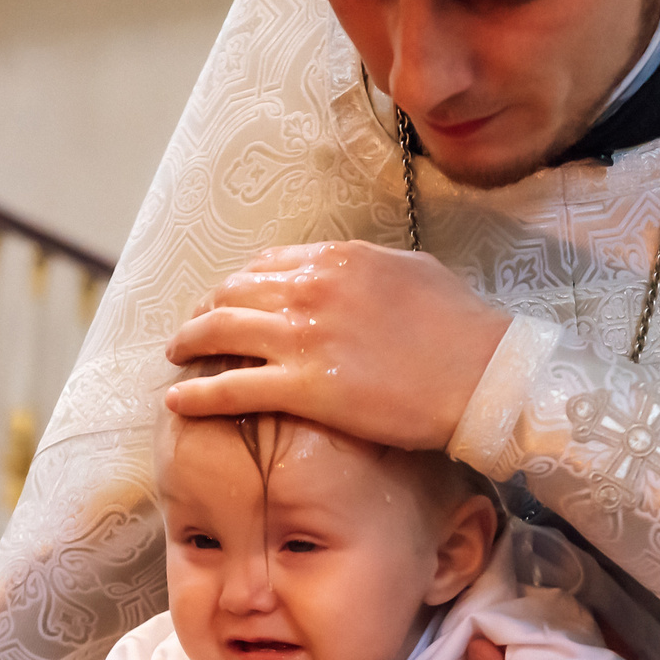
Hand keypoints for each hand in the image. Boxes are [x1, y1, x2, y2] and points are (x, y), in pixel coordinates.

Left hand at [163, 241, 511, 450]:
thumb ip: (367, 267)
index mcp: (338, 258)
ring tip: (176, 356)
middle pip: (233, 293)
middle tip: (192, 329)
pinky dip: (197, 394)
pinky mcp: (302, 388)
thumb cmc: (463, 327)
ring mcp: (302, 338)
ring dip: (189, 343)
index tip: (226, 299)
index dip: (237, 284)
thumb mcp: (412, 272)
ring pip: (221, 333)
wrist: (483, 376)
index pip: (264, 265)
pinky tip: (177, 400)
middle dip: (204, 311)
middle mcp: (311, 289)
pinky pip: (230, 388)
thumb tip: (346, 271)